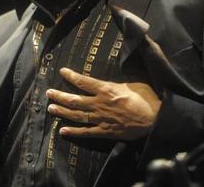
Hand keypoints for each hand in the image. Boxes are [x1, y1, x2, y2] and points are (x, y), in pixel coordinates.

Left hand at [46, 67, 160, 140]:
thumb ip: (118, 81)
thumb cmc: (146, 99)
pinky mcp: (105, 131)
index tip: (62, 71)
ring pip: (77, 115)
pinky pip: (86, 132)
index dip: (71, 76)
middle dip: (60, 96)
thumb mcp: (133, 83)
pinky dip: (74, 132)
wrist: (155, 120)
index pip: (84, 81)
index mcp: (106, 89)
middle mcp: (100, 104)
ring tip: (50, 108)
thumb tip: (113, 76)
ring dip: (62, 112)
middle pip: (75, 99)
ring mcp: (101, 118)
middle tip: (48, 93)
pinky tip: (62, 131)